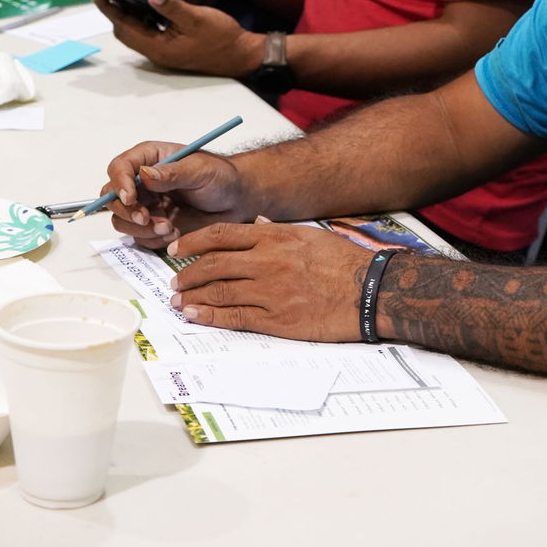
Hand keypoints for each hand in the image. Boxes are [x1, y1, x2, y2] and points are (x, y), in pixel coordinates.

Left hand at [98, 0, 263, 77]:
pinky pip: (148, 32)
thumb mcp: (197, 18)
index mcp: (159, 48)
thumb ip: (172, 7)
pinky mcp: (171, 47)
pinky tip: (146, 4)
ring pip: (136, 31)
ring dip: (127, 14)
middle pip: (125, 31)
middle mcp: (157, 52)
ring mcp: (164, 51)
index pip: (124, 26)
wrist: (241, 55)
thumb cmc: (222, 37)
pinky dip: (141, 18)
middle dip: (113, 11)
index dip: (108, 8)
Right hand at [103, 143, 247, 248]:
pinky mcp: (153, 226)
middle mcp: (142, 182)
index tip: (130, 198)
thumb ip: (172, 173)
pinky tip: (175, 233)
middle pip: (112, 197)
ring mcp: (146, 205)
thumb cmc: (221, 177)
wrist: (236, 201)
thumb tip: (144, 174)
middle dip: (127, 211)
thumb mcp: (200, 170)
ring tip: (169, 227)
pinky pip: (139, 237)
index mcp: (150, 158)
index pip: (120, 167)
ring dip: (141, 229)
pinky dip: (153, 240)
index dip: (119, 182)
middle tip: (148, 219)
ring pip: (122, 220)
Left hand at [167, 220, 371, 341]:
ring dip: (193, 296)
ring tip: (178, 300)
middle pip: (213, 264)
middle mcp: (267, 262)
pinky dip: (210, 317)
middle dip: (188, 273)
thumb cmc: (345, 263)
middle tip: (175, 280)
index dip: (193, 241)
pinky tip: (195, 316)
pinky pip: (235, 317)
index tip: (177, 248)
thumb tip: (257, 226)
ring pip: (219, 291)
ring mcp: (270, 292)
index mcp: (274, 238)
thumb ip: (279, 232)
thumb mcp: (311, 235)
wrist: (371, 291)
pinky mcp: (277, 319)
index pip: (221, 235)